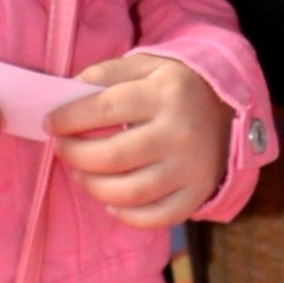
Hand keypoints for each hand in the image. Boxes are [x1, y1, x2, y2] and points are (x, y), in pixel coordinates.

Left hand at [47, 50, 232, 226]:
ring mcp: (190, 168)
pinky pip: (157, 217)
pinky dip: (127, 216)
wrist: (233, 107)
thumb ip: (108, 72)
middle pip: (113, 156)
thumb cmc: (178, 86)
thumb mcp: (148, 65)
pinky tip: (112, 202)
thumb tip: (68, 92)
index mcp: (164, 94)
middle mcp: (179, 133)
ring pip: (130, 192)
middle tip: (62, 150)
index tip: (51, 123)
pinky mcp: (198, 193)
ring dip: (94, 187)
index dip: (69, 119)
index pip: (104, 108)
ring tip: (81, 174)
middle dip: (75, 155)